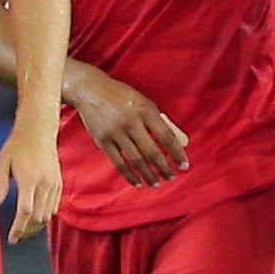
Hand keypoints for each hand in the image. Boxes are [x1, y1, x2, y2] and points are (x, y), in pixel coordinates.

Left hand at [0, 121, 61, 243]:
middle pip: (38, 217)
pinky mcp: (59, 183)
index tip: (12, 238)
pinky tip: (36, 218)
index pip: (25, 212)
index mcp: (29, 179)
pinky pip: (55, 206)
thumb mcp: (3, 162)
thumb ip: (0, 185)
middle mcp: (44, 183)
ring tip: (25, 230)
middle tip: (17, 237)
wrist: (39, 130)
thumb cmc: (18, 145)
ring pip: (48, 215)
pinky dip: (46, 216)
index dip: (19, 228)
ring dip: (36, 226)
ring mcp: (54, 184)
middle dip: (27, 231)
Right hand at [68, 65, 189, 188]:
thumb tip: (175, 142)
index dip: (177, 153)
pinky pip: (119, 162)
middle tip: (171, 177)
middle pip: (152, 152)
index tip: (184, 166)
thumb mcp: (143, 102)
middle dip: (164, 168)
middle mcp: (132, 122)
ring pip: (136, 160)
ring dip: (148, 175)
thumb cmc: (121, 96)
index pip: (166, 136)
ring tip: (156, 183)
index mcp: (146, 110)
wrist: (90, 90)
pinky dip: (129, 175)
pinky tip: (137, 182)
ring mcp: (116, 132)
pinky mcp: (103, 140)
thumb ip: (157, 120)